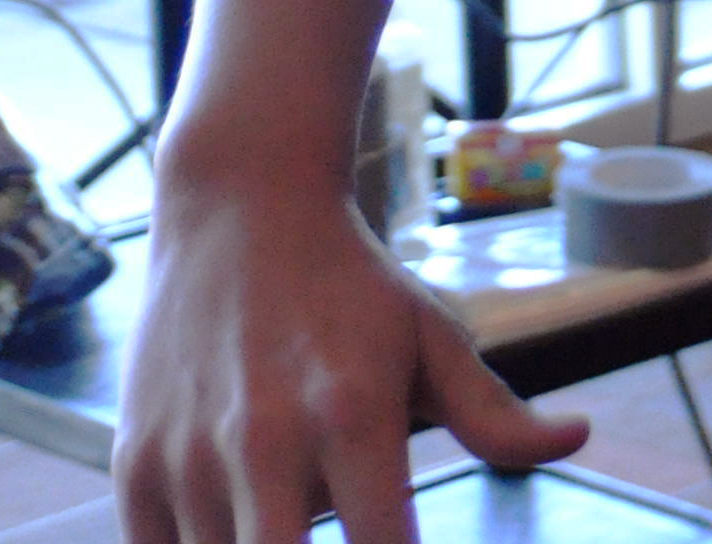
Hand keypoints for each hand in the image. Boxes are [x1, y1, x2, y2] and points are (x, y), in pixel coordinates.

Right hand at [114, 173, 585, 543]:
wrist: (239, 201)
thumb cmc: (349, 281)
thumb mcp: (429, 333)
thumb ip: (494, 411)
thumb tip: (577, 437)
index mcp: (353, 414)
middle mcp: (266, 443)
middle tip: (348, 538)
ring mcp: (190, 460)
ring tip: (292, 513)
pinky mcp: (133, 468)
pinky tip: (239, 522)